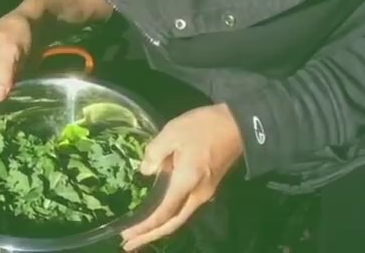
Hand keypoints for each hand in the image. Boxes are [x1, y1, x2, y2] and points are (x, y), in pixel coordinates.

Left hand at [120, 103, 243, 250]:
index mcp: (187, 183)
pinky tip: (158, 214)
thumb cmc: (204, 127)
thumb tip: (145, 171)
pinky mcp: (207, 186)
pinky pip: (184, 208)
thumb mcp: (172, 133)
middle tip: (128, 245)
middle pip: (173, 224)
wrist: (238, 124)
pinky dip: (168, 216)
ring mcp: (204, 192)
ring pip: (179, 218)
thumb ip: (154, 153)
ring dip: (159, 228)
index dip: (145, 227)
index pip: (163, 213)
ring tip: (139, 233)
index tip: (126, 236)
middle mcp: (197, 195)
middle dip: (150, 236)